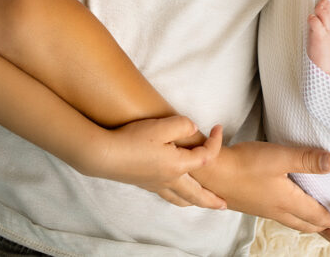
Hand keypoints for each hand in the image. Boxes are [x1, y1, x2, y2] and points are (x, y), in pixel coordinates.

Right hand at [103, 117, 225, 208]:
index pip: (206, 157)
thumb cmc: (133, 139)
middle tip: (224, 205)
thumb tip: (194, 129)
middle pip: (197, 194)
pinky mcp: (145, 183)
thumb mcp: (162, 125)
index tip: (217, 128)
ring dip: (196, 201)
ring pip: (181, 199)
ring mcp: (156, 184)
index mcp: (178, 166)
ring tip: (202, 202)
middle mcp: (170, 180)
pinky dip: (179, 198)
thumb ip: (184, 125)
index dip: (216, 142)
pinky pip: (168, 196)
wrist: (105, 155)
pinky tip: (176, 192)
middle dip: (212, 200)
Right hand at [191, 141, 329, 232]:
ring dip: (305, 221)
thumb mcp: (279, 157)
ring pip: (291, 221)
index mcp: (287, 202)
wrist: (211, 173)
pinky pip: (277, 214)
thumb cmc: (244, 164)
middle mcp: (276, 210)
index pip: (316, 215)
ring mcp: (262, 209)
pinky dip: (290, 215)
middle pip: (304, 223)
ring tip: (314, 217)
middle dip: (320, 225)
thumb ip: (307, 160)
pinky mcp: (252, 204)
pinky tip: (285, 204)